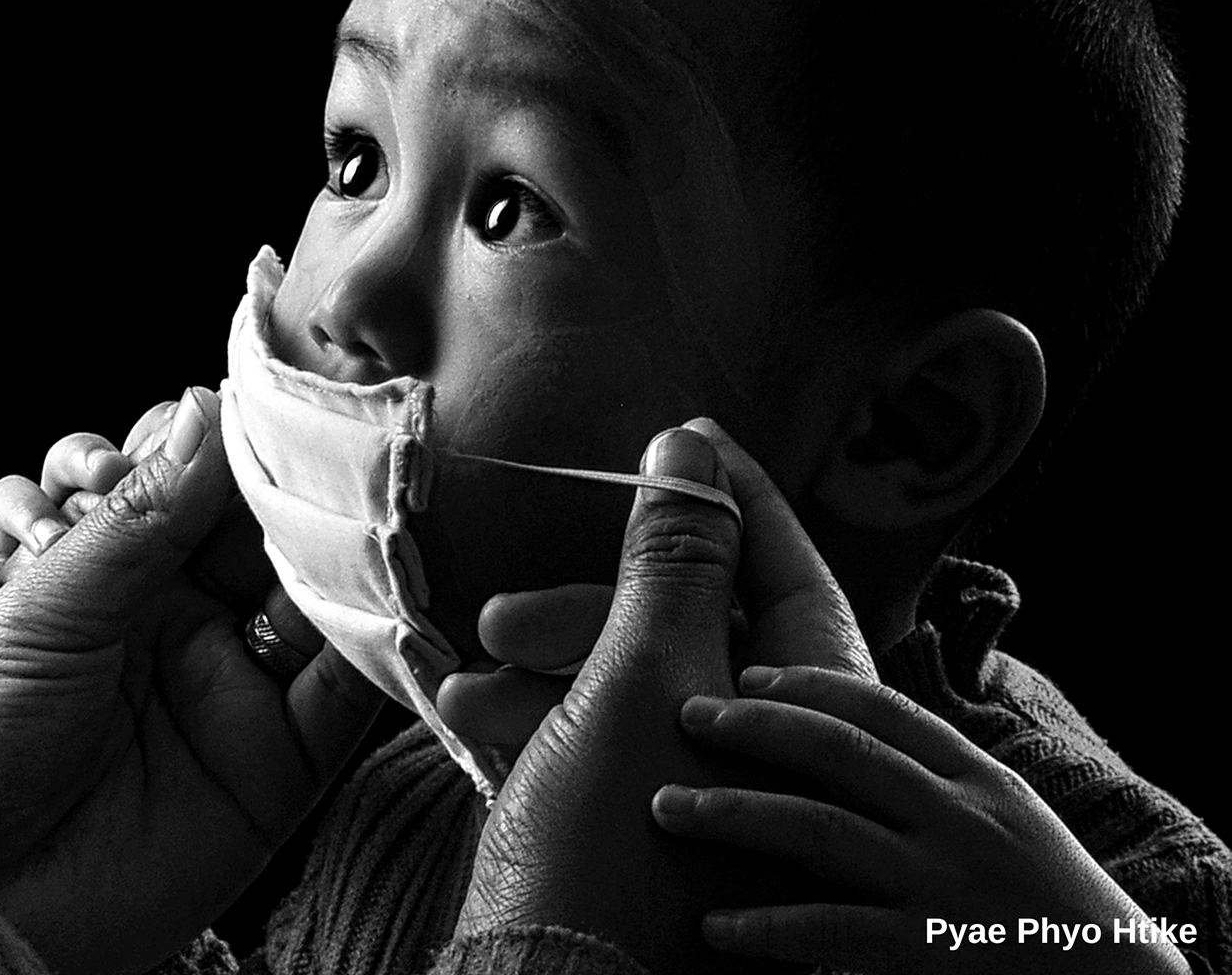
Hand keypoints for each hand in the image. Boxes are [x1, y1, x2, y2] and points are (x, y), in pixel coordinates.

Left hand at [0, 388, 381, 974]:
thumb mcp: (43, 607)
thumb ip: (136, 518)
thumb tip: (206, 407)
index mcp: (108, 566)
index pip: (188, 474)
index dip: (231, 436)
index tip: (281, 392)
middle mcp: (177, 615)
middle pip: (264, 528)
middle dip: (303, 486)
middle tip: (348, 439)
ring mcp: (232, 685)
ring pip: (315, 599)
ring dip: (351, 557)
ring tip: (387, 505)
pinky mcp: (276, 763)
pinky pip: (348, 694)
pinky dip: (385, 649)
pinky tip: (407, 597)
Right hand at [451, 419, 873, 974]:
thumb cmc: (620, 844)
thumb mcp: (643, 678)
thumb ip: (671, 561)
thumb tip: (692, 452)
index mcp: (815, 718)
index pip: (784, 570)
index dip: (731, 497)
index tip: (687, 435)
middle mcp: (778, 762)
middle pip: (686, 630)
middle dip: (585, 610)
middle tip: (510, 617)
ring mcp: (710, 806)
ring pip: (622, 688)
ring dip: (538, 671)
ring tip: (470, 684)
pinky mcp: (640, 842)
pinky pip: (587, 747)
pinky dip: (531, 721)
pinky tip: (465, 711)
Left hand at [656, 664, 1186, 972]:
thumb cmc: (1051, 913)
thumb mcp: (1008, 829)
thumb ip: (936, 789)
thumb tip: (851, 750)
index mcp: (981, 782)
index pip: (886, 711)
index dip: (811, 686)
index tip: (748, 672)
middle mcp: (963, 821)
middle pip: (841, 754)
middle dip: (756, 727)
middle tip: (686, 714)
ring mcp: (948, 886)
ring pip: (822, 832)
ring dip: (734, 815)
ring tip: (666, 810)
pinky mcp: (933, 953)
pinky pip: (834, 931)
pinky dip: (768, 927)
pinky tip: (715, 925)